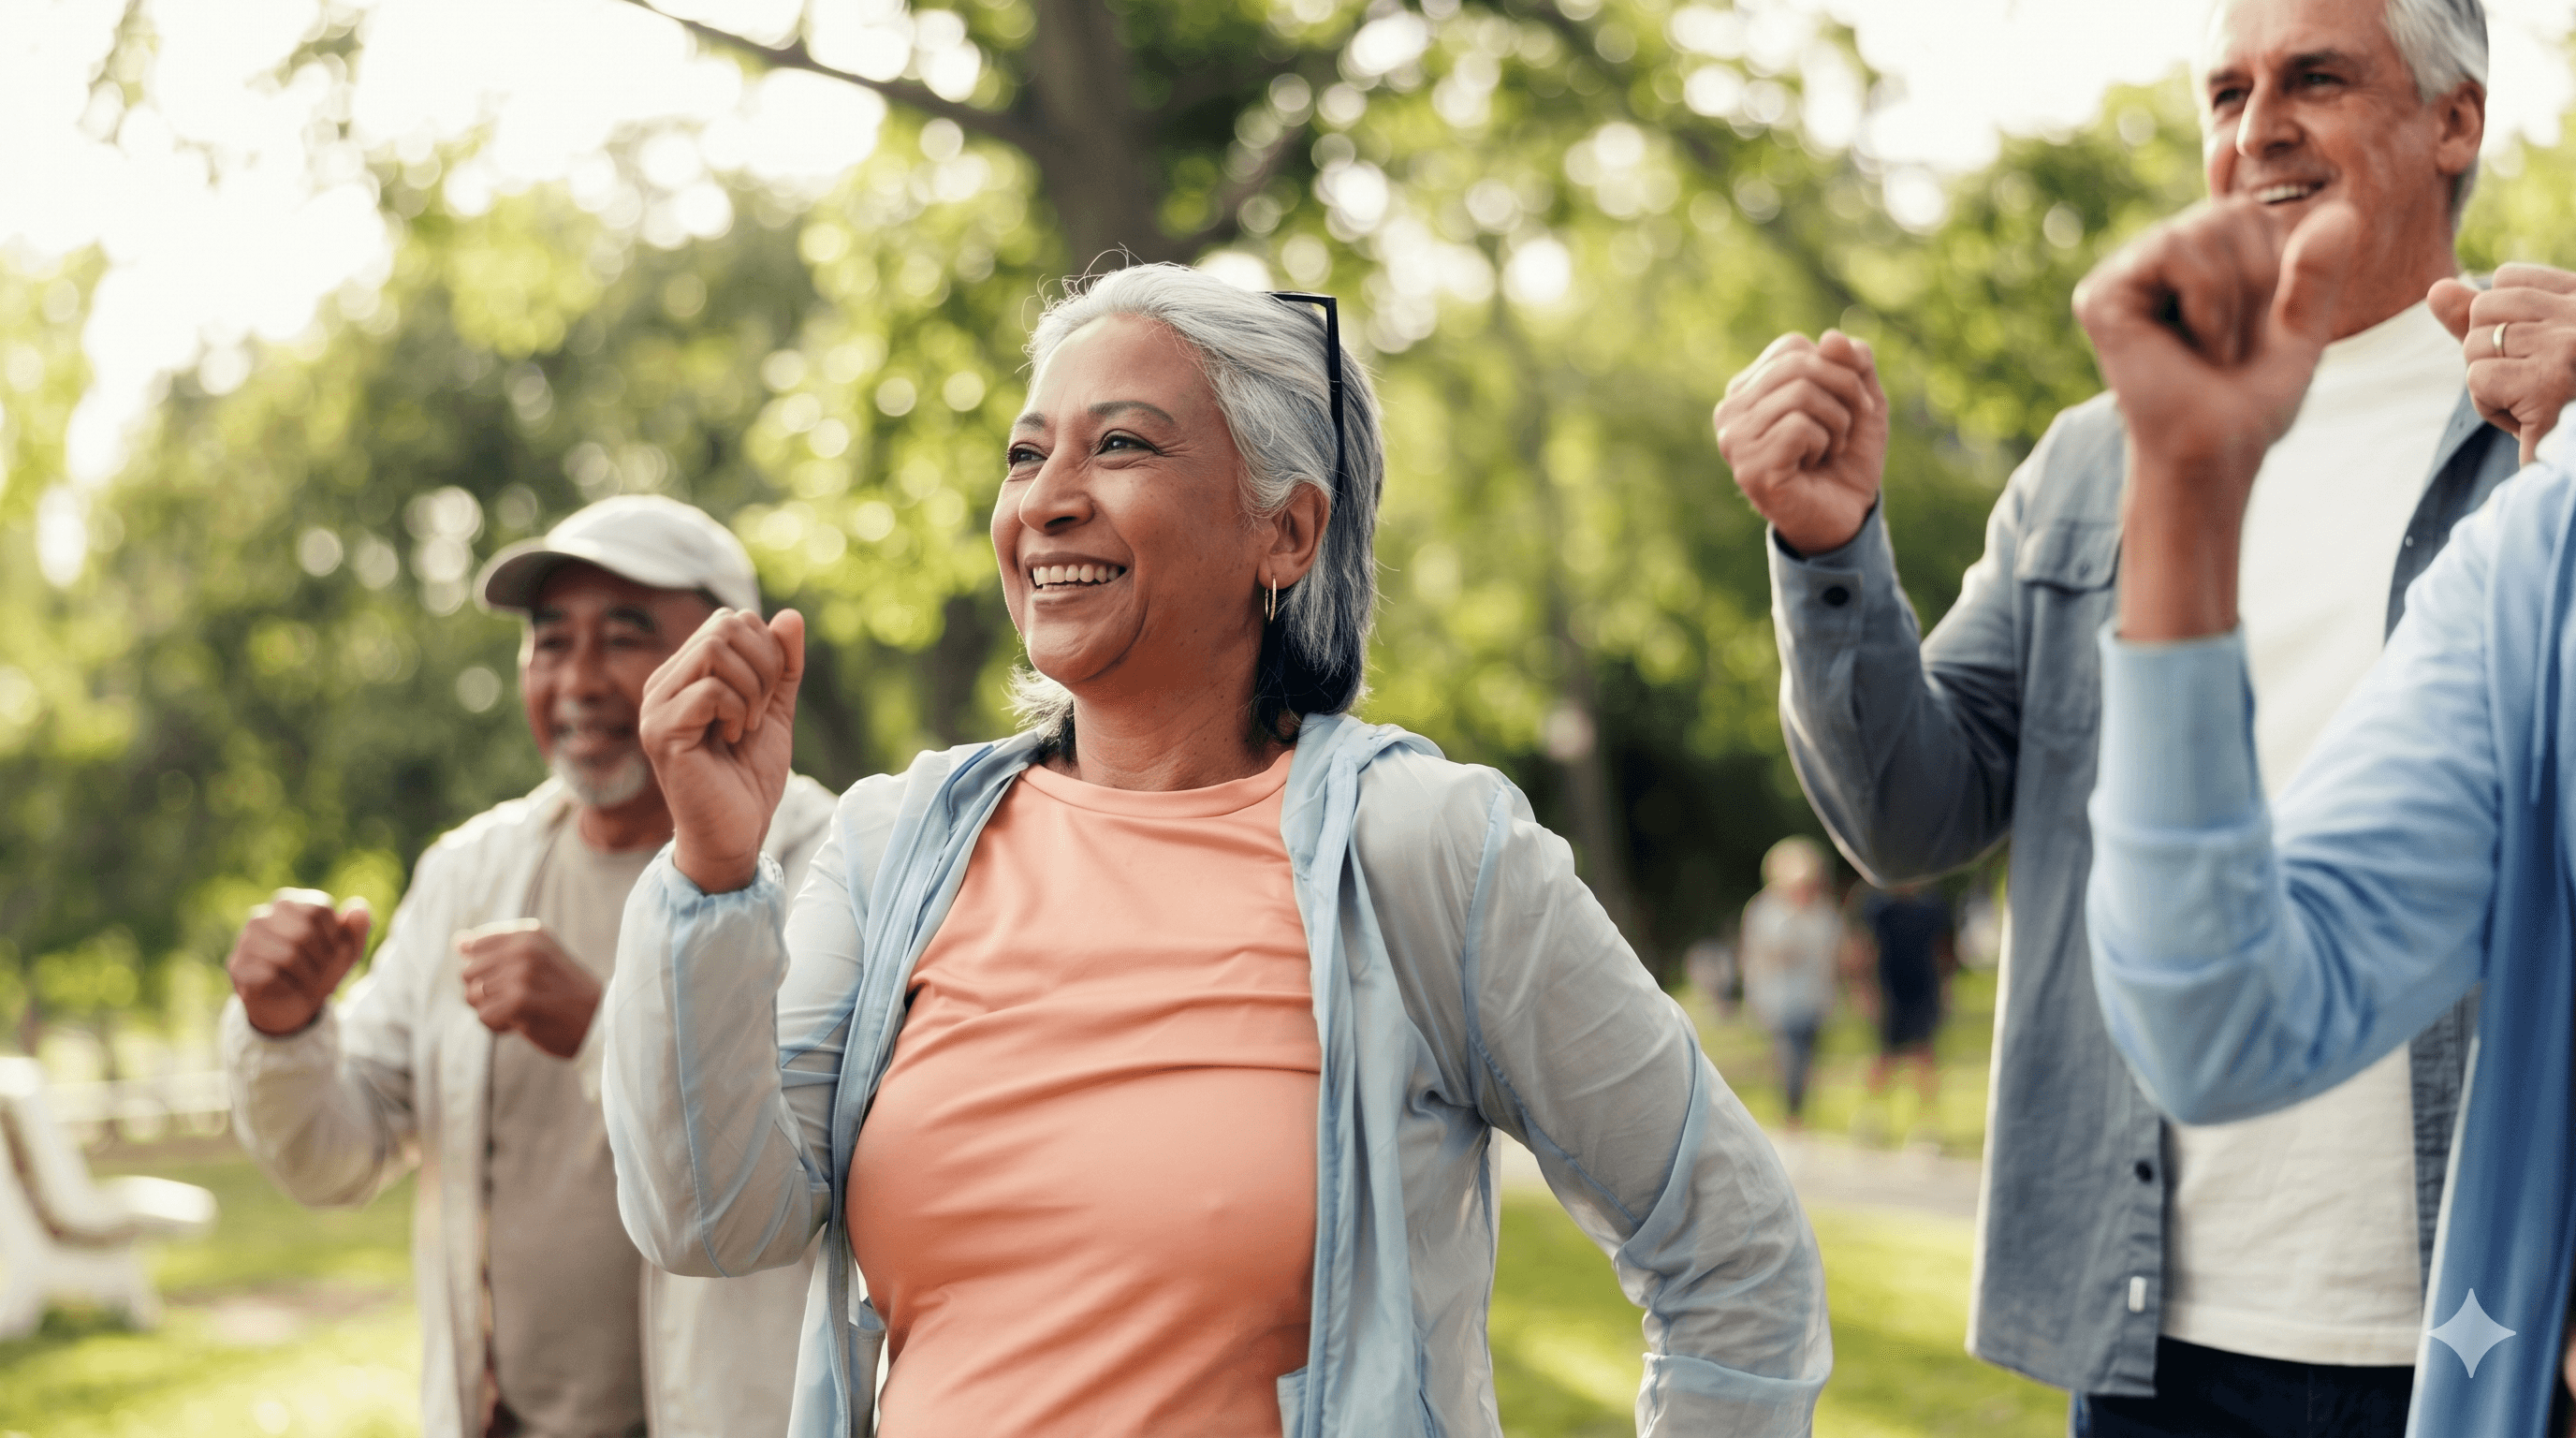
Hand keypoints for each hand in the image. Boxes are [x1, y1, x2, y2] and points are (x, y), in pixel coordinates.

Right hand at [227, 889, 372, 1036]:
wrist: (293, 1004)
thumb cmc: (320, 969)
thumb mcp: (347, 951)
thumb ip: (357, 929)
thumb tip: (359, 910)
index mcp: (290, 903)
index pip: (318, 909)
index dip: (334, 937)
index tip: (335, 953)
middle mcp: (262, 915)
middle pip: (304, 933)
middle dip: (322, 960)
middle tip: (322, 973)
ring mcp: (245, 940)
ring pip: (287, 955)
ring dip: (307, 976)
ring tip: (308, 981)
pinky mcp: (237, 966)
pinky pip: (269, 975)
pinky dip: (288, 987)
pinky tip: (288, 987)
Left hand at [457, 920, 600, 1059]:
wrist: (601, 1023)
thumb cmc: (566, 994)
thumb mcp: (537, 960)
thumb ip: (498, 948)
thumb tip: (457, 942)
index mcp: (529, 934)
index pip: (473, 947)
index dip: (487, 971)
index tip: (514, 979)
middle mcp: (525, 948)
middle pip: (468, 973)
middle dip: (485, 992)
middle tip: (517, 1000)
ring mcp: (523, 973)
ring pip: (472, 996)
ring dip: (492, 1010)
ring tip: (521, 1012)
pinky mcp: (520, 1000)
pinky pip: (484, 1016)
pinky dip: (498, 1026)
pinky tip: (521, 1024)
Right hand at [638, 607, 803, 892]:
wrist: (736, 833)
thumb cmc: (749, 777)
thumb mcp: (775, 711)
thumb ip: (783, 666)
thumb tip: (790, 616)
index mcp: (685, 675)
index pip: (730, 620)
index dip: (767, 649)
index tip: (768, 696)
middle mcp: (663, 684)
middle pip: (724, 625)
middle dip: (764, 665)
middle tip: (761, 712)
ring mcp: (656, 706)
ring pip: (716, 647)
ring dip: (752, 688)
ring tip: (746, 726)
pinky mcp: (661, 732)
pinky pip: (711, 689)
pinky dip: (737, 711)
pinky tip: (732, 739)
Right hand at [1714, 330, 1887, 554]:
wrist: (1847, 516)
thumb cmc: (1847, 457)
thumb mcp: (1862, 399)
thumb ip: (1854, 362)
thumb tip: (1830, 338)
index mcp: (1748, 389)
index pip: (1792, 347)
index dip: (1835, 368)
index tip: (1849, 403)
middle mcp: (1731, 411)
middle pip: (1798, 364)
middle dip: (1844, 391)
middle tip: (1848, 427)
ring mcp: (1734, 440)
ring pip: (1801, 393)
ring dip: (1836, 423)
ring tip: (1828, 450)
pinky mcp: (1749, 467)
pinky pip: (1800, 426)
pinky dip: (1823, 444)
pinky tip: (1813, 465)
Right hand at [2072, 196, 2359, 639]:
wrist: (2213, 453)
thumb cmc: (2248, 403)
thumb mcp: (2300, 332)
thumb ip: (2318, 275)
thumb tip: (2343, 213)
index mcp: (2193, 263)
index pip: (2249, 215)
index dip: (2273, 267)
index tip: (2257, 328)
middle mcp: (2151, 261)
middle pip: (2228, 215)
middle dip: (2254, 280)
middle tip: (2231, 344)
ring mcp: (2121, 276)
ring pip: (2200, 231)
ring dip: (2230, 299)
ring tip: (2211, 348)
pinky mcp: (2100, 295)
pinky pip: (2174, 252)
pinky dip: (2205, 300)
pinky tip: (2188, 342)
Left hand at [2431, 263, 2575, 465]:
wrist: (2573, 459)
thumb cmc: (2558, 405)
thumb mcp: (2523, 351)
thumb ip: (2483, 318)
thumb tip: (2436, 289)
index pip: (2508, 279)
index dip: (2501, 321)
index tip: (2534, 356)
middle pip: (2483, 309)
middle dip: (2489, 353)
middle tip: (2532, 385)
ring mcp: (2569, 347)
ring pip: (2475, 346)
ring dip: (2490, 385)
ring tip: (2533, 403)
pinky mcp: (2551, 384)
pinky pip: (2478, 380)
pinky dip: (2490, 406)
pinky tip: (2529, 420)